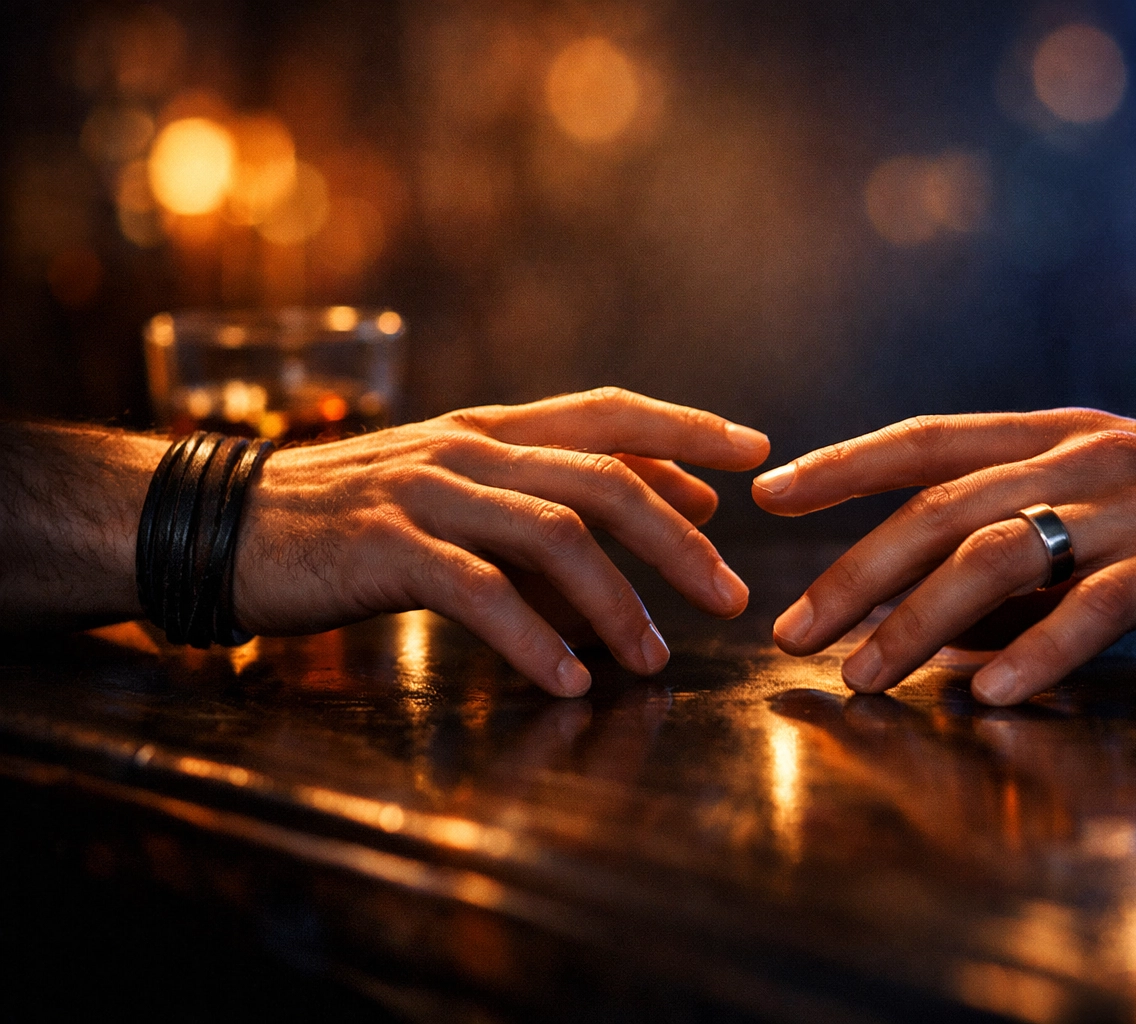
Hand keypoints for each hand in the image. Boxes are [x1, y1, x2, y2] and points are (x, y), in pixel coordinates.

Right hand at [236, 388, 768, 696]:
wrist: (226, 525)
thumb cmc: (352, 518)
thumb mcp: (455, 494)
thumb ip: (541, 503)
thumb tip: (647, 527)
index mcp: (492, 431)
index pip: (609, 412)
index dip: (685, 429)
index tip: (754, 452)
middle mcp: (470, 449)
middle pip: (602, 479)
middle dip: (678, 538)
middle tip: (728, 596)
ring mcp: (428, 492)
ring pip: (555, 534)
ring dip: (617, 603)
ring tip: (657, 660)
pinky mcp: (387, 546)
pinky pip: (481, 592)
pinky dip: (534, 640)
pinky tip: (570, 681)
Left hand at [752, 400, 1135, 704]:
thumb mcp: (1103, 523)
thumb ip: (1018, 564)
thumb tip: (924, 628)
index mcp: (1054, 437)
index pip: (927, 440)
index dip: (843, 464)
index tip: (766, 493)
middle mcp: (1085, 455)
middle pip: (943, 506)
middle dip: (856, 570)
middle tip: (792, 631)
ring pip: (1004, 552)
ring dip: (921, 618)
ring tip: (864, 676)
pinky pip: (1102, 604)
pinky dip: (1041, 650)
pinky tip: (993, 695)